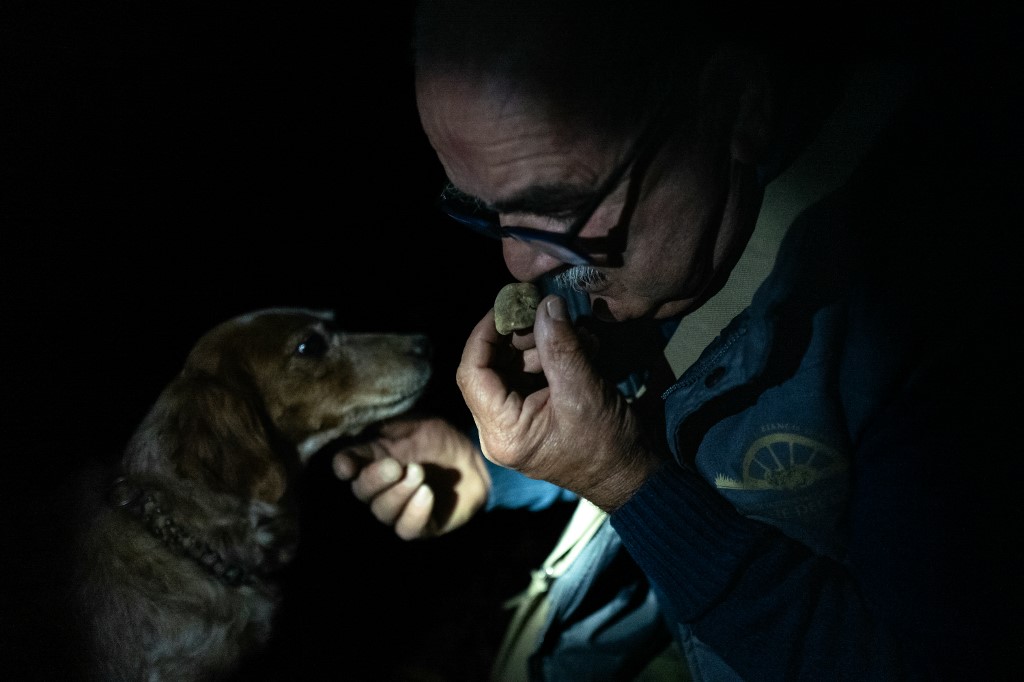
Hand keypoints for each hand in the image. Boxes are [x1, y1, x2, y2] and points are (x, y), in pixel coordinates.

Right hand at [332, 416, 489, 539]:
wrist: (471, 458)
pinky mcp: (421, 526)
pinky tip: (426, 494)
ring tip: (419, 473)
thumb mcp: (410, 428)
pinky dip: (414, 513)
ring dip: (399, 493)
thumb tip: (352, 447)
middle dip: (376, 479)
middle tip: (395, 466)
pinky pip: (407, 529)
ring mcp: (398, 510)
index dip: (344, 466)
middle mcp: (379, 489)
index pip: (347, 464)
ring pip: (383, 511)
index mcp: (371, 460)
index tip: (347, 466)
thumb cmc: (437, 438)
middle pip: (362, 492)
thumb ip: (383, 435)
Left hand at [457, 295, 661, 510]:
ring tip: (577, 333)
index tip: (508, 305)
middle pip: (490, 368)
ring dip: (540, 345)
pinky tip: (580, 346)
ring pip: (511, 369)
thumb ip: (561, 346)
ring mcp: (514, 425)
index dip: (484, 334)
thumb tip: (545, 305)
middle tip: (547, 314)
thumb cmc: (607, 445)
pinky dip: (550, 359)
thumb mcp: (583, 391)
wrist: (631, 475)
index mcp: (502, 431)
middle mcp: (498, 430)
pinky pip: (528, 379)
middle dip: (518, 337)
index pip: (472, 373)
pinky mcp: (530, 418)